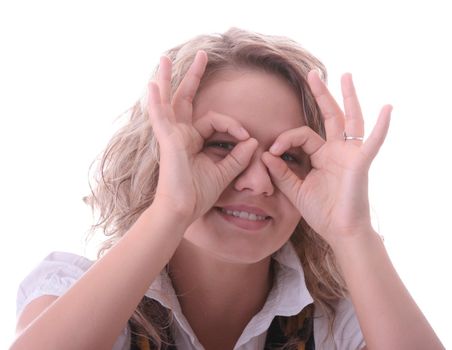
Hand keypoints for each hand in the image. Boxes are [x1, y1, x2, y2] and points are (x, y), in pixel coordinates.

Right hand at [148, 52, 256, 223]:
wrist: (182, 210)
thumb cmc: (199, 194)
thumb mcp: (225, 171)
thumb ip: (239, 155)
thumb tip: (254, 140)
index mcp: (192, 140)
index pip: (214, 121)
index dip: (233, 125)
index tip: (246, 137)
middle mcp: (180, 134)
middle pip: (185, 99)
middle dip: (193, 76)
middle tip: (202, 55)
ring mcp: (171, 136)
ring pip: (169, 101)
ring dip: (168, 79)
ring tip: (165, 58)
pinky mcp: (167, 141)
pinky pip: (160, 117)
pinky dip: (156, 101)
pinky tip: (153, 85)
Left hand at [262, 71, 390, 244]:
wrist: (340, 232)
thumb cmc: (323, 212)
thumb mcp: (296, 190)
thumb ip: (282, 172)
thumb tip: (266, 154)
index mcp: (322, 156)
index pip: (302, 135)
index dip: (285, 138)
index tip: (271, 151)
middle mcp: (337, 151)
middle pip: (330, 116)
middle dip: (321, 94)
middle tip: (312, 74)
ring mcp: (351, 155)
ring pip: (350, 120)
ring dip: (348, 97)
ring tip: (345, 75)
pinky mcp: (361, 163)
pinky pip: (373, 142)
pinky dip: (381, 126)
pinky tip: (388, 108)